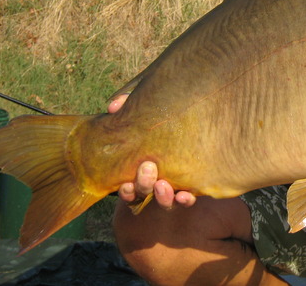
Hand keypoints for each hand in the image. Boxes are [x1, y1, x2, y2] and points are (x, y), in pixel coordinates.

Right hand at [108, 93, 195, 208]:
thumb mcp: (143, 107)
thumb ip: (127, 104)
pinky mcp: (192, 183)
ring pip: (164, 201)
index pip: (128, 188)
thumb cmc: (161, 112)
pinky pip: (187, 198)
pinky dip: (185, 200)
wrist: (193, 113)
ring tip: (163, 185)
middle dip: (144, 185)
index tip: (125, 184)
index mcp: (137, 169)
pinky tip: (185, 195)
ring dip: (162, 197)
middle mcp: (154, 181)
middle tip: (148, 168)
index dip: (126, 191)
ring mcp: (173, 184)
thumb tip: (113, 106)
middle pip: (144, 193)